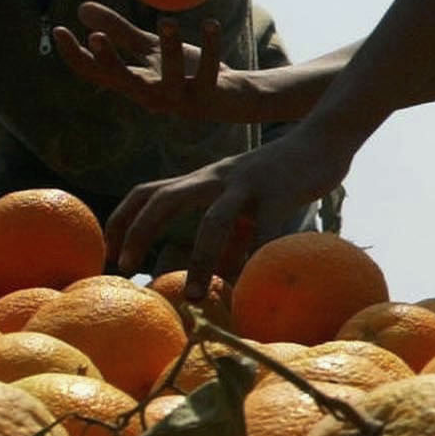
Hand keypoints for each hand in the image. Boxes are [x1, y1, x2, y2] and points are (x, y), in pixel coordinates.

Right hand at [48, 2, 255, 119]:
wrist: (233, 99)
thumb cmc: (187, 74)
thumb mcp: (150, 51)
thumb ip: (119, 32)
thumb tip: (81, 8)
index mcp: (135, 83)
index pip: (97, 75)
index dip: (75, 56)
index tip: (58, 30)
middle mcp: (153, 96)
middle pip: (124, 83)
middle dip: (109, 62)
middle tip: (95, 36)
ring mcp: (181, 100)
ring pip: (171, 80)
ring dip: (169, 50)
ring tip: (167, 20)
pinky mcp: (210, 96)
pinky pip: (209, 72)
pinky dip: (211, 47)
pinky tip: (210, 22)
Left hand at [106, 123, 358, 286]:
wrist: (324, 138)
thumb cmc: (281, 175)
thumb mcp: (244, 200)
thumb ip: (229, 233)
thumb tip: (217, 275)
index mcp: (202, 179)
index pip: (146, 191)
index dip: (122, 220)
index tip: (110, 252)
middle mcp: (215, 178)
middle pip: (163, 198)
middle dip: (139, 232)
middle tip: (125, 268)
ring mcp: (247, 185)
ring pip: (212, 222)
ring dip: (200, 261)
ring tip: (194, 297)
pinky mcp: (280, 194)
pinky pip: (263, 233)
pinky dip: (253, 262)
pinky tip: (251, 289)